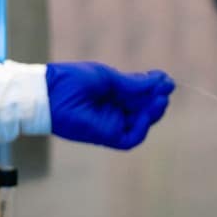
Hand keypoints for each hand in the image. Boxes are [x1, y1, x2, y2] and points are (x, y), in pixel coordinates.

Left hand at [46, 62, 173, 150]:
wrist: (50, 92)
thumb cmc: (72, 81)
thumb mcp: (108, 78)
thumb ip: (134, 84)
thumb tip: (163, 80)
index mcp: (114, 94)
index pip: (142, 95)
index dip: (155, 88)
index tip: (166, 79)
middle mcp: (115, 111)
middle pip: (145, 109)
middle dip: (157, 99)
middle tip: (165, 88)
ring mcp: (111, 124)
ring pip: (142, 124)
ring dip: (154, 112)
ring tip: (159, 99)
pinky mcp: (106, 137)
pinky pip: (131, 138)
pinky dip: (142, 128)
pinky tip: (145, 114)